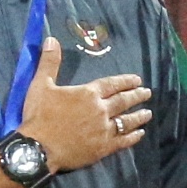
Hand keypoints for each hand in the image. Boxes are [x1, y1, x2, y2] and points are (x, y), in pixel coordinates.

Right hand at [19, 37, 151, 171]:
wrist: (38, 148)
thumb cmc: (39, 115)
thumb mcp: (40, 84)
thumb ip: (49, 62)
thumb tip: (51, 39)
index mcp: (88, 93)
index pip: (112, 84)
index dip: (125, 81)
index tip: (137, 79)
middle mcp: (101, 110)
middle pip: (123, 101)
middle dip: (137, 96)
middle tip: (147, 93)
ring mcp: (104, 130)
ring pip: (126, 121)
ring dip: (138, 116)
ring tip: (148, 113)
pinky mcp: (103, 148)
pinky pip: (123, 141)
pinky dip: (133, 137)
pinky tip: (139, 134)